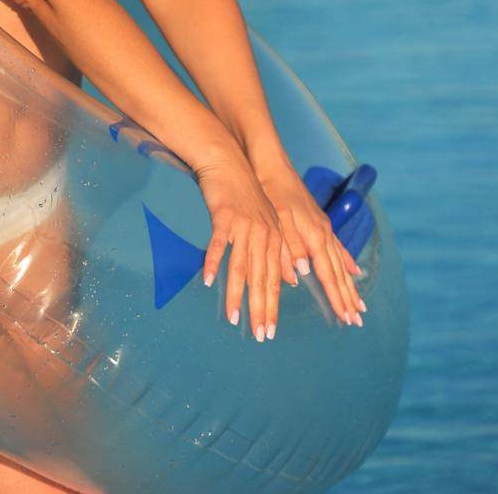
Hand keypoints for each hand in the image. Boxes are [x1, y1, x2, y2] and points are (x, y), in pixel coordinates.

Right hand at [193, 145, 283, 341]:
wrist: (228, 161)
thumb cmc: (246, 193)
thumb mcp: (266, 222)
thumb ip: (277, 252)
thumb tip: (289, 281)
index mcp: (274, 238)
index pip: (275, 280)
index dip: (273, 307)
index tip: (269, 331)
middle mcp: (263, 234)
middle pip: (262, 279)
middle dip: (261, 309)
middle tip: (259, 335)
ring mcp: (244, 225)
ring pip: (241, 266)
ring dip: (237, 294)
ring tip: (234, 318)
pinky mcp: (224, 216)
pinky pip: (218, 243)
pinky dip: (213, 262)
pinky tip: (208, 280)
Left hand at [255, 160, 365, 327]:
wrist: (273, 166)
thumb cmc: (272, 192)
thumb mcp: (277, 219)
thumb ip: (289, 247)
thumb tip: (301, 274)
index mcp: (314, 236)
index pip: (328, 274)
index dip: (337, 297)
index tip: (347, 317)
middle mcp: (324, 233)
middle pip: (339, 272)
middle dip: (348, 297)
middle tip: (358, 320)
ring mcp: (324, 227)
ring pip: (341, 262)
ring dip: (350, 285)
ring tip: (360, 304)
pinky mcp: (320, 222)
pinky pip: (338, 247)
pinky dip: (347, 262)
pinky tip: (354, 271)